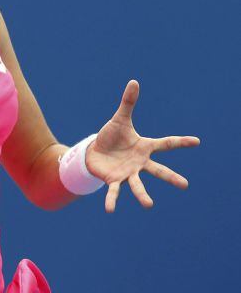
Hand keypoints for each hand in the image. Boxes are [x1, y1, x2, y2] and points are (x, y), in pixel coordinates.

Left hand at [85, 80, 199, 212]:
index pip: (165, 143)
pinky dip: (112, 201)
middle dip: (170, 177)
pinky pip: (114, 192)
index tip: (197, 141)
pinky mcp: (113, 180)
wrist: (95, 152)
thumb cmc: (111, 137)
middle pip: (157, 170)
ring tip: (149, 205)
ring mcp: (128, 173)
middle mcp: (139, 163)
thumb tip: (134, 81)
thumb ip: (128, 103)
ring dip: (142, 195)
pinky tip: (110, 210)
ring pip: (137, 185)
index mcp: (144, 147)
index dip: (180, 142)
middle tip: (184, 185)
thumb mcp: (119, 119)